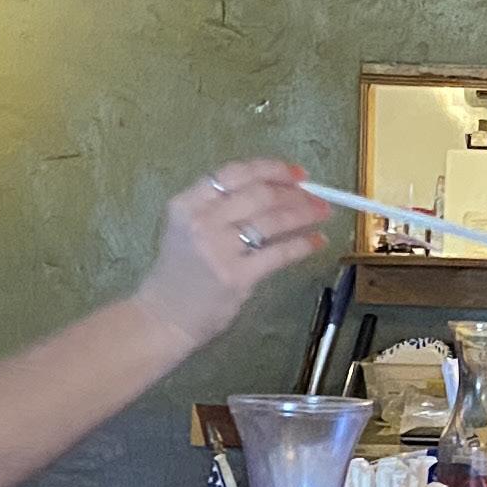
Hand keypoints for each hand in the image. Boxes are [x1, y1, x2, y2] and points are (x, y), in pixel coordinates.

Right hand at [136, 161, 330, 347]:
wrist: (164, 317)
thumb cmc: (180, 271)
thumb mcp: (187, 227)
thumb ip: (220, 207)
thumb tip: (277, 190)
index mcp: (186, 203)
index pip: (235, 174)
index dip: (272, 169)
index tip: (297, 174)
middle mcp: (201, 221)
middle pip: (259, 194)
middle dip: (294, 193)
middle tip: (316, 197)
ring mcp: (219, 249)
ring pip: (273, 220)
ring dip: (305, 213)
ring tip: (323, 213)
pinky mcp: (236, 276)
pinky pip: (279, 253)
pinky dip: (303, 244)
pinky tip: (317, 241)